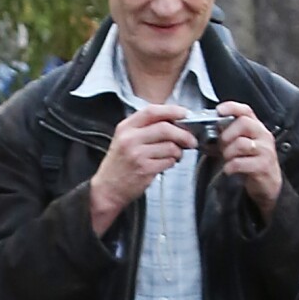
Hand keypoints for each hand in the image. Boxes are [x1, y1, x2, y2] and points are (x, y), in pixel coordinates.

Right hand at [90, 104, 196, 235]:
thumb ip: (145, 127)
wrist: (107, 189)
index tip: (185, 114)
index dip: (172, 110)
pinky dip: (172, 162)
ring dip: (178, 151)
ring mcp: (137, 155)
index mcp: (126, 127)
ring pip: (170, 146)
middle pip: (165, 128)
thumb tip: (174, 121)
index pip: (151, 111)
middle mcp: (130, 139)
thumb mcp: (125, 138)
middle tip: (190, 140)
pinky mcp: (145, 170)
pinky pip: (169, 161)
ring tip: (175, 155)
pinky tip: (166, 163)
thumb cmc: (119, 163)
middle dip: (183, 134)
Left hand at [216, 101, 282, 221]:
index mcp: (256, 127)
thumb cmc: (251, 162)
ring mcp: (265, 150)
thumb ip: (229, 135)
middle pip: (244, 123)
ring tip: (227, 159)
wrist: (268, 184)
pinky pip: (240, 162)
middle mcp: (263, 135)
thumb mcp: (241, 145)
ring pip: (241, 143)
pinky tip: (230, 169)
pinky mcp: (263, 166)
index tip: (219, 110)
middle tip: (221, 145)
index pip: (246, 110)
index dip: (232, 107)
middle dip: (227, 134)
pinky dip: (230, 166)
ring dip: (228, 152)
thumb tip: (210, 129)